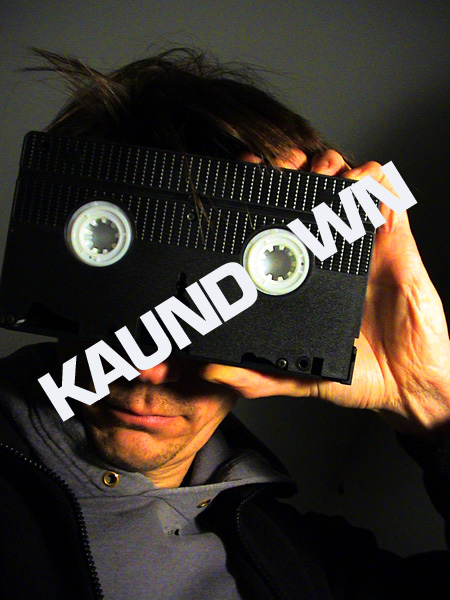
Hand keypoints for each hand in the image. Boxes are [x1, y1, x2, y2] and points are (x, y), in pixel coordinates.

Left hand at [199, 149, 449, 437]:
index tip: (241, 181)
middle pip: (306, 193)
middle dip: (291, 168)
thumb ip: (256, 376)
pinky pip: (385, 196)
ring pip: (343, 184)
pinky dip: (371, 179)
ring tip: (318, 173)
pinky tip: (356, 184)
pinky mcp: (394, 243)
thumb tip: (212, 370)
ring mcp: (361, 245)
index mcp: (300, 276)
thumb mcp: (296, 376)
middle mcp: (327, 256)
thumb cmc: (354, 374)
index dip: (256, 196)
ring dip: (328, 167)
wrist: (406, 384)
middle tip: (282, 170)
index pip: (273, 223)